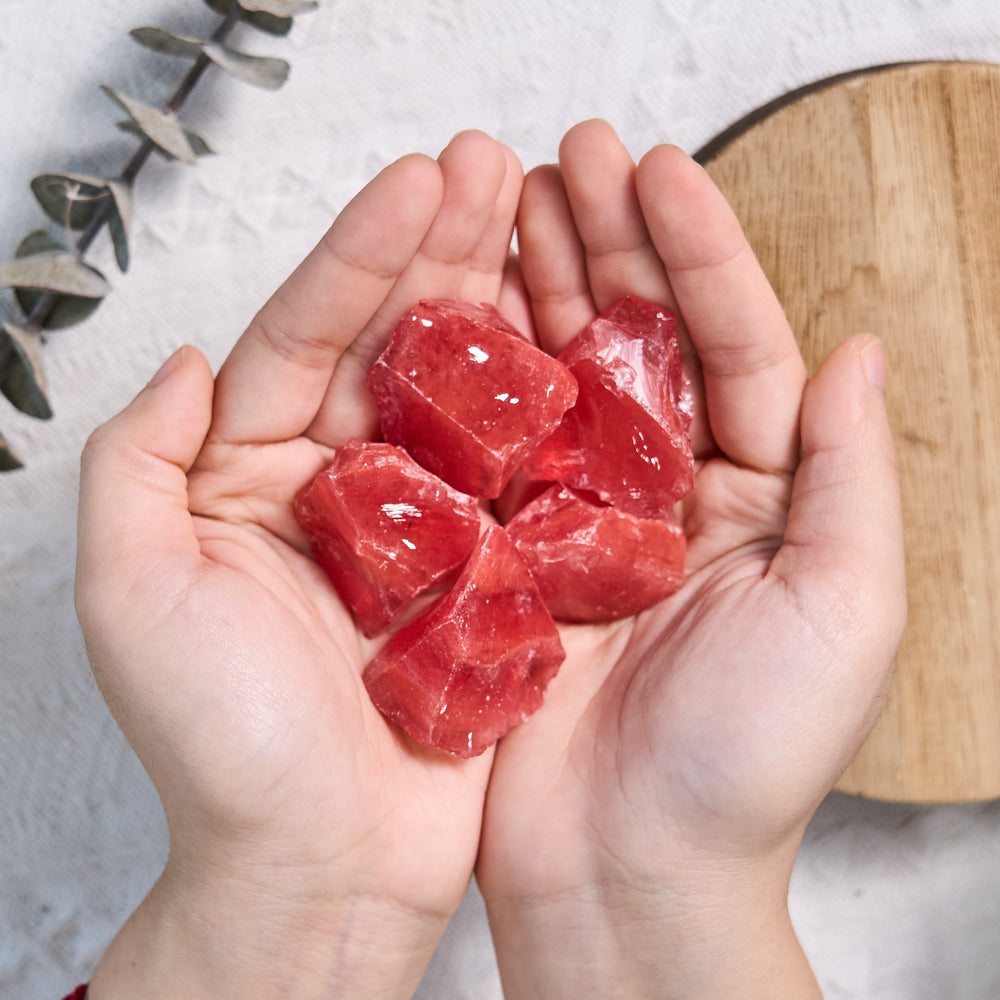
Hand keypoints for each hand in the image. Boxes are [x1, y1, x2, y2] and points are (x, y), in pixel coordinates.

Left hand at [75, 131, 522, 999]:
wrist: (321, 868)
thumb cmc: (222, 749)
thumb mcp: (132, 597)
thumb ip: (137, 465)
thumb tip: (188, 361)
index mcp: (250, 477)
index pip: (306, 338)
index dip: (360, 255)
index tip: (416, 183)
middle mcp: (340, 488)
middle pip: (393, 347)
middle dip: (440, 252)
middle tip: (490, 166)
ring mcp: (424, 526)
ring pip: (466, 395)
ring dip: (502, 306)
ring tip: (541, 220)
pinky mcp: (488, 571)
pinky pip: (521, 473)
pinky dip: (550, 406)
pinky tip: (583, 337)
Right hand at [477, 120, 906, 997]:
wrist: (629, 876)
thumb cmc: (743, 767)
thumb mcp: (845, 617)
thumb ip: (850, 478)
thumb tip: (854, 352)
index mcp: (759, 496)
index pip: (735, 345)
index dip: (699, 254)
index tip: (657, 174)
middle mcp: (670, 495)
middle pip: (640, 342)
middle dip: (607, 244)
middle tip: (566, 159)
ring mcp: (581, 521)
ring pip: (560, 378)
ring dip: (537, 288)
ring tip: (507, 205)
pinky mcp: (509, 557)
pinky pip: (494, 449)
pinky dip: (477, 378)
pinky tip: (454, 312)